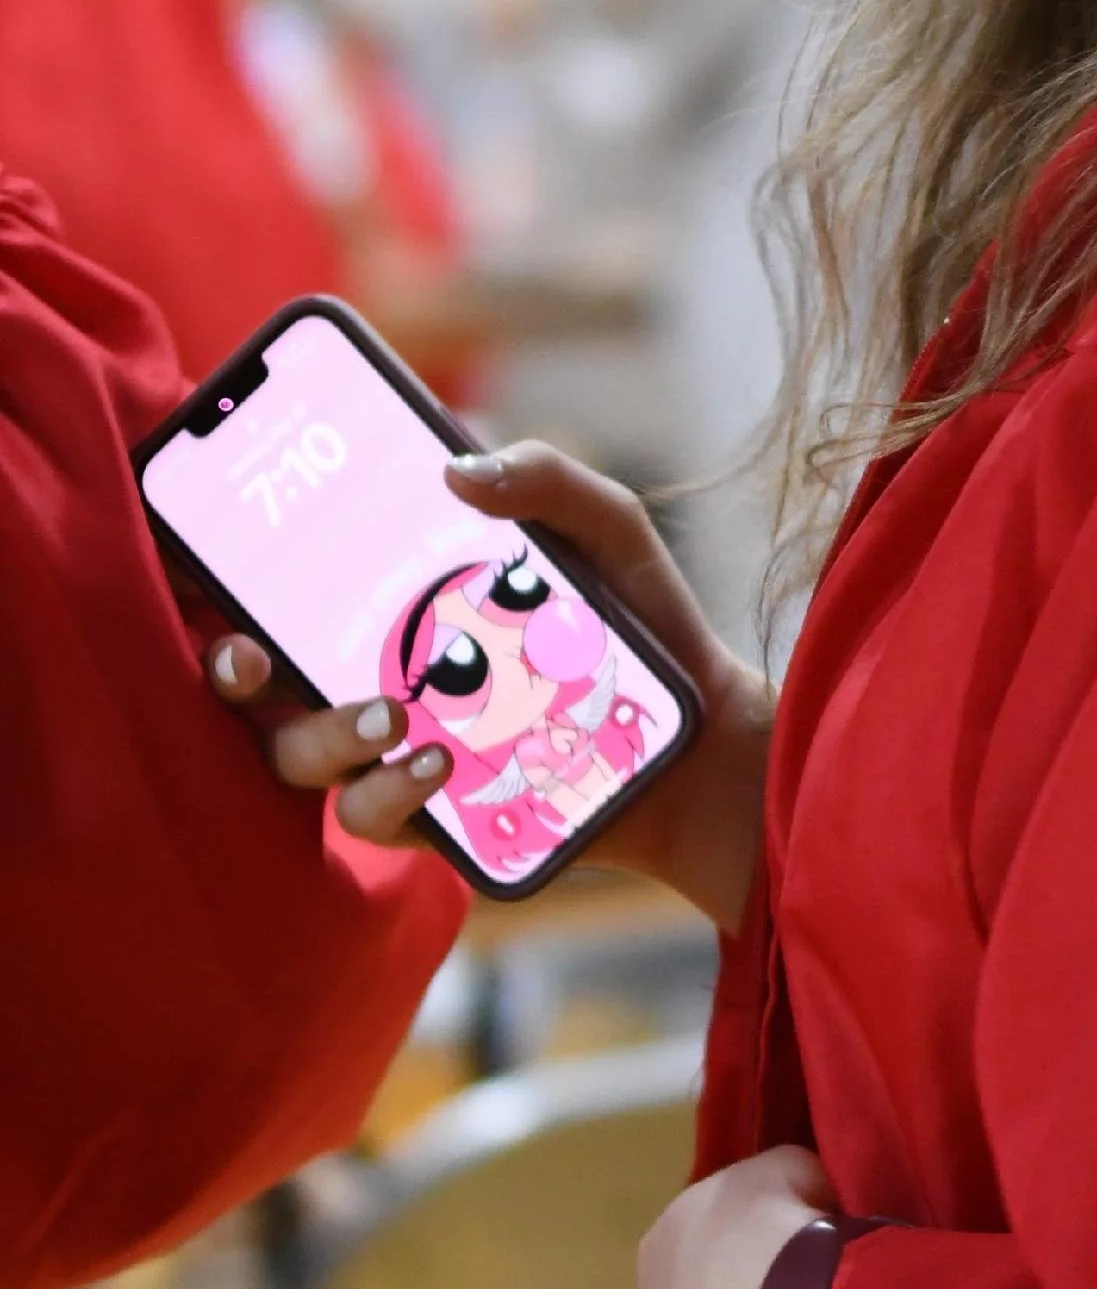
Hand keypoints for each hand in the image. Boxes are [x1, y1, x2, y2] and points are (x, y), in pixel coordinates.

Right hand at [204, 441, 775, 929]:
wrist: (700, 738)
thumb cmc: (639, 627)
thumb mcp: (608, 534)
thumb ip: (548, 482)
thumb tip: (459, 468)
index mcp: (393, 604)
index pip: (282, 593)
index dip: (219, 582)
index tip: (204, 565)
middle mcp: (373, 679)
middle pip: (256, 687)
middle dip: (229, 670)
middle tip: (250, 653)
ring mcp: (394, 754)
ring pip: (299, 758)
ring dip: (325, 733)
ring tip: (393, 710)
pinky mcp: (431, 820)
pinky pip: (372, 816)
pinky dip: (389, 790)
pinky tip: (435, 760)